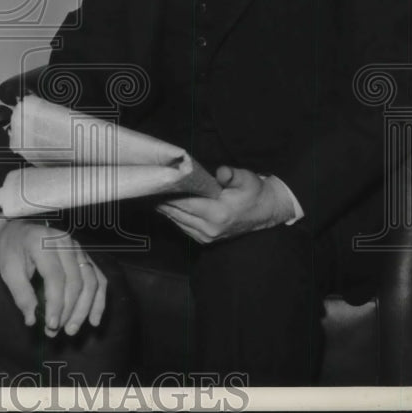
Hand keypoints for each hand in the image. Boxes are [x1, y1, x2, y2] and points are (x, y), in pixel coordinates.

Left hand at [0, 218, 106, 337]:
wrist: (18, 229)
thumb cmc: (12, 249)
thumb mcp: (8, 270)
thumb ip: (21, 294)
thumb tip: (33, 319)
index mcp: (42, 242)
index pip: (56, 277)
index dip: (56, 304)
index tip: (50, 325)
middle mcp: (64, 242)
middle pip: (75, 281)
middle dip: (68, 310)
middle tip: (56, 331)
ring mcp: (77, 247)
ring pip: (90, 281)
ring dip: (84, 309)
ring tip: (72, 329)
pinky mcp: (84, 255)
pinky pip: (97, 277)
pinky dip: (98, 300)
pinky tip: (94, 319)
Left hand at [155, 166, 295, 243]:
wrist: (264, 212)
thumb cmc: (253, 192)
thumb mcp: (246, 178)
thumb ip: (232, 175)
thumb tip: (221, 172)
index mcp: (218, 214)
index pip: (185, 202)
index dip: (169, 192)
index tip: (156, 181)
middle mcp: (209, 229)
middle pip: (177, 212)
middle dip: (162, 199)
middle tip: (147, 185)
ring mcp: (206, 237)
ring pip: (177, 221)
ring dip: (164, 208)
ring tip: (151, 193)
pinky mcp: (204, 240)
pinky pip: (182, 226)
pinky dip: (173, 215)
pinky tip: (164, 204)